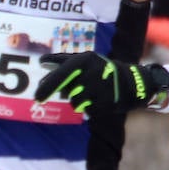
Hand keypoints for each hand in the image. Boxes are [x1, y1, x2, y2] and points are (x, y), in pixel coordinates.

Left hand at [33, 51, 167, 115]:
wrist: (132, 83)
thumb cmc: (102, 69)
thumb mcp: (85, 59)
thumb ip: (62, 60)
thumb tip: (41, 62)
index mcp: (85, 60)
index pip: (60, 75)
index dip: (47, 86)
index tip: (36, 96)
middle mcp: (91, 74)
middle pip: (66, 91)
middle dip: (63, 92)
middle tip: (50, 96)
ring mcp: (98, 90)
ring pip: (75, 102)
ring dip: (79, 99)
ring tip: (91, 92)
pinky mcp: (104, 105)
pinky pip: (86, 110)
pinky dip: (89, 106)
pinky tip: (98, 99)